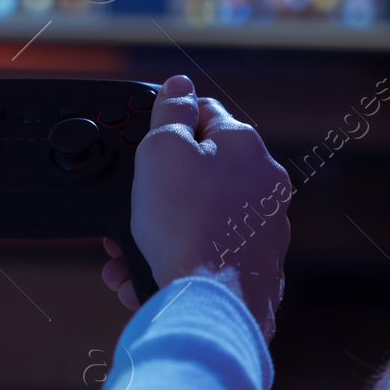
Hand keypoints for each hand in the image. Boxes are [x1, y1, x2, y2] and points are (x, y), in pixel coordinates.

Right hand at [100, 76, 290, 339]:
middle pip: (199, 176)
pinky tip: (148, 280)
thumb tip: (180, 85)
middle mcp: (264, 188)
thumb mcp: (163, 151)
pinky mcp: (255, 271)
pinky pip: (207, 259)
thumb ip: (171, 113)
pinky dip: (176, 265)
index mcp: (246, 148)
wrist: (211, 304)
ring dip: (157, 236)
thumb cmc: (187, 225)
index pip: (207, 114)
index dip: (170, 124)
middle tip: (126, 213)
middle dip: (155, 195)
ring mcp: (263, 232)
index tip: (145, 142)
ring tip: (125, 259)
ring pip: (199, 223)